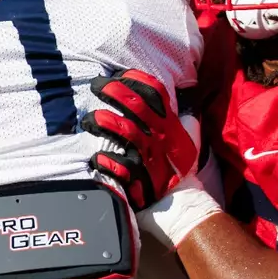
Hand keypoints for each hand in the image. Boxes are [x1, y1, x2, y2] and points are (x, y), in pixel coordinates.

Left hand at [82, 70, 199, 209]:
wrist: (184, 204)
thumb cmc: (179, 167)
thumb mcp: (187, 140)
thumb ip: (180, 119)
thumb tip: (179, 97)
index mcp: (170, 126)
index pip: (157, 93)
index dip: (137, 79)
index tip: (120, 74)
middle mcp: (160, 138)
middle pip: (137, 106)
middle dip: (115, 91)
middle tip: (97, 85)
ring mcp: (149, 158)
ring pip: (126, 132)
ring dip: (105, 122)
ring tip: (90, 119)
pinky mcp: (138, 180)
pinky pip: (119, 167)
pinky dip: (106, 161)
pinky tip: (97, 157)